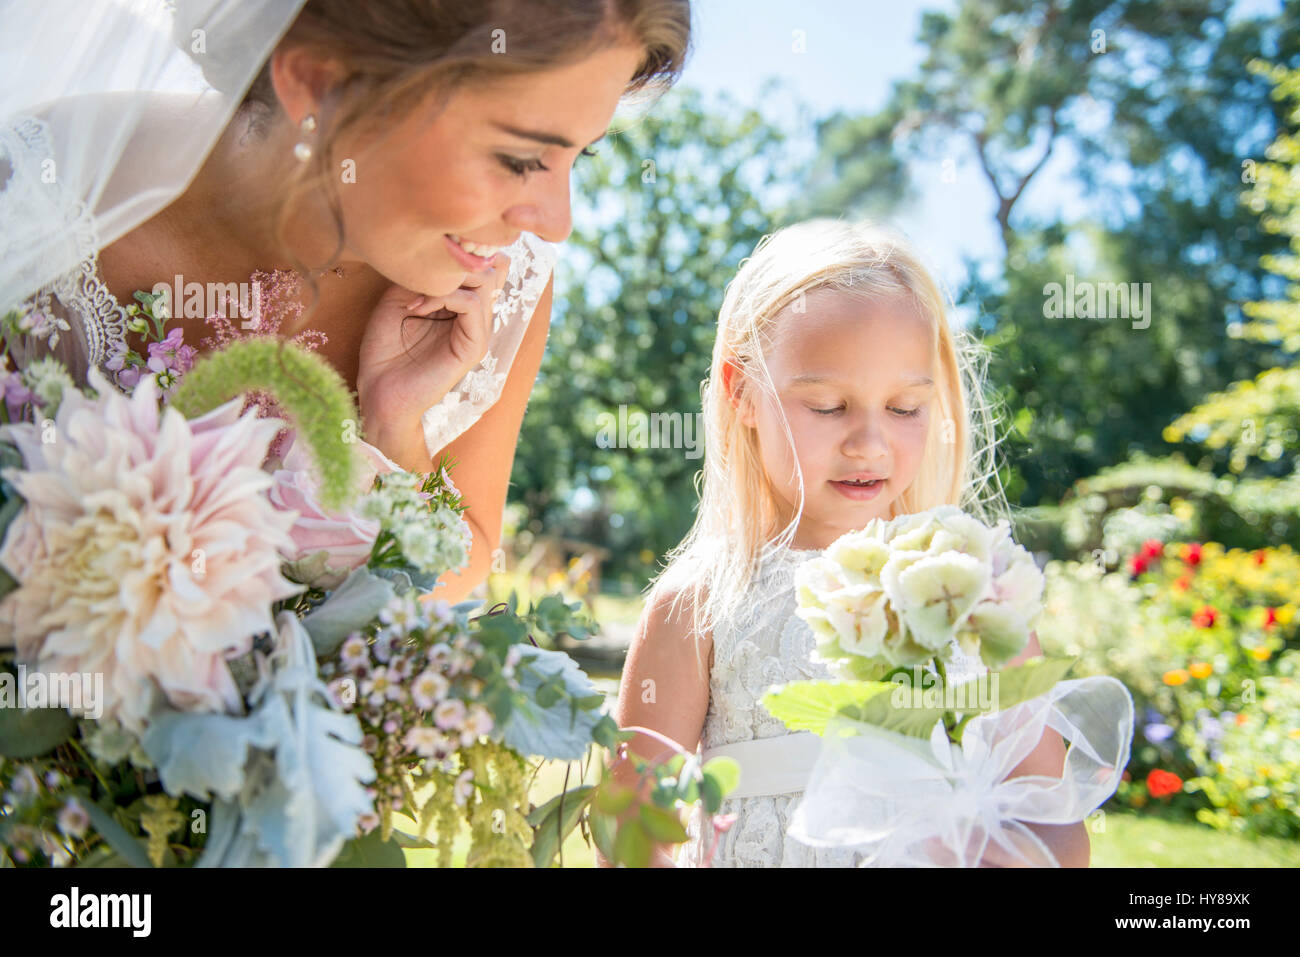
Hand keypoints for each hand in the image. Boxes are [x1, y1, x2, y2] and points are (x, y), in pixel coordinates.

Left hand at [356, 253, 509, 467]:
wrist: (380, 393)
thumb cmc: (385, 350)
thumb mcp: (398, 297)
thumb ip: (423, 275)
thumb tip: (441, 254)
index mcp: (463, 305)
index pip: (488, 264)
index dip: (465, 249)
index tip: (427, 258)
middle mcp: (476, 317)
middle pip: (493, 266)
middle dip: (456, 260)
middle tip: (421, 275)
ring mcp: (478, 333)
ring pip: (486, 281)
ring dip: (447, 279)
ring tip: (415, 297)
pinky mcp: (473, 348)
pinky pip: (473, 306)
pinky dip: (444, 297)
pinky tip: (417, 309)